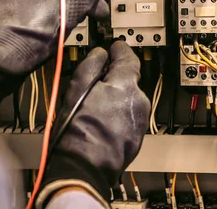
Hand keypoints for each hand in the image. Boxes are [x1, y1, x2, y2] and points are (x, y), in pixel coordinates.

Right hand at [37, 41, 149, 205]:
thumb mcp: (76, 91)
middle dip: (113, 78)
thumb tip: (99, 54)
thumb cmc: (77, 133)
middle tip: (94, 84)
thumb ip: (90, 66)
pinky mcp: (138, 135)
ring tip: (93, 108)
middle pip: (128, 79)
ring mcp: (140, 119)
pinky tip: (101, 122)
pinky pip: (129, 115)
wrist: (85, 169)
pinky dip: (118, 114)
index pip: (128, 57)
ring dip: (115, 98)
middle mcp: (139, 100)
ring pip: (128, 98)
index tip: (115, 47)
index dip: (120, 50)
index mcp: (125, 85)